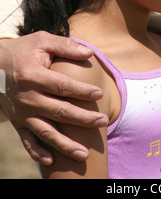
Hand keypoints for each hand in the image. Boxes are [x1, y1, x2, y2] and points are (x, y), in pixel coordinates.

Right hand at [0, 31, 107, 164]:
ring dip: (65, 144)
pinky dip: (38, 152)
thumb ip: (66, 46)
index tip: (99, 94)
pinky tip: (52, 161)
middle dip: (82, 118)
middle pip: (59, 111)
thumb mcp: (42, 41)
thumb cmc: (24, 50)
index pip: (62, 86)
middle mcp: (27, 97)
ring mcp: (22, 113)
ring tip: (85, 154)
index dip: (81, 91)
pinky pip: (27, 141)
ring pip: (46, 132)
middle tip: (102, 121)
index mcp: (33, 75)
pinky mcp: (17, 122)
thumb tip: (90, 52)